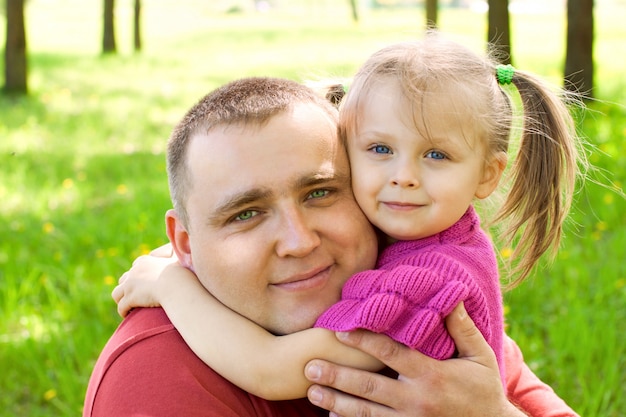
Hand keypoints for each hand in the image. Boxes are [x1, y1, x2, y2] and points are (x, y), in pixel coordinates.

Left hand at [112, 244, 177, 316]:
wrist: (177, 285)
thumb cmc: (183, 274)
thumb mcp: (180, 260)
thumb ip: (179, 255)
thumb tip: (187, 251)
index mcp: (145, 261)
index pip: (135, 267)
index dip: (138, 276)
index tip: (145, 285)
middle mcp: (134, 271)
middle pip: (124, 279)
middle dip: (127, 288)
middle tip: (137, 297)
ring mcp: (130, 284)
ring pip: (117, 293)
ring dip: (122, 300)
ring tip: (129, 308)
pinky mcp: (130, 298)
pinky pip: (121, 307)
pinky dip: (124, 311)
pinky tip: (130, 315)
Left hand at [304, 302, 524, 416]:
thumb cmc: (484, 391)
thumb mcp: (481, 357)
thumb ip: (462, 328)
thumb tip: (450, 296)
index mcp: (431, 376)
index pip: (390, 354)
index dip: (363, 341)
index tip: (339, 330)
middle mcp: (416, 401)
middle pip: (369, 388)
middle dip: (337, 377)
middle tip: (309, 367)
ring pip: (366, 414)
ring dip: (336, 402)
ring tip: (311, 393)